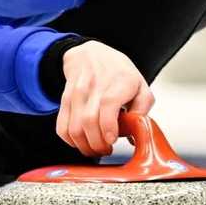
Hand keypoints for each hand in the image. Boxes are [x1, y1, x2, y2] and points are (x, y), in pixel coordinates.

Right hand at [55, 41, 153, 157]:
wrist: (91, 54)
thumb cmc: (118, 72)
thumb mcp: (140, 84)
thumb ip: (143, 108)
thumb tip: (136, 131)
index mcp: (117, 82)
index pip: (108, 105)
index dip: (108, 128)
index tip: (112, 140)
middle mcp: (94, 86)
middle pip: (89, 121)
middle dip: (98, 144)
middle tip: (106, 150)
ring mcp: (77, 93)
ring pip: (74, 127)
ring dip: (84, 146)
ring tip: (94, 149)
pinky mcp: (65, 100)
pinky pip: (62, 126)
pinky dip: (70, 141)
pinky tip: (80, 142)